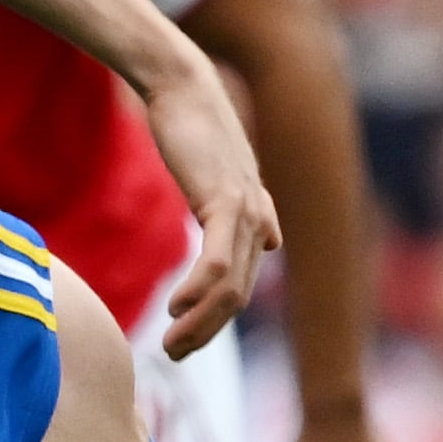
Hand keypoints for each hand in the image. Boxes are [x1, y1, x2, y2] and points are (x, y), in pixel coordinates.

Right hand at [138, 65, 284, 357]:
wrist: (183, 86)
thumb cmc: (191, 128)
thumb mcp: (220, 178)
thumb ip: (241, 215)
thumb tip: (271, 241)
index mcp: (256, 221)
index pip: (240, 287)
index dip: (214, 321)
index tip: (184, 342)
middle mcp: (260, 220)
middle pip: (238, 297)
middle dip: (206, 332)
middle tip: (174, 355)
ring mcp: (247, 211)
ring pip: (231, 287)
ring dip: (200, 322)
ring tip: (171, 344)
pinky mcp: (227, 199)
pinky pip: (219, 260)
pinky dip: (199, 290)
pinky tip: (176, 306)